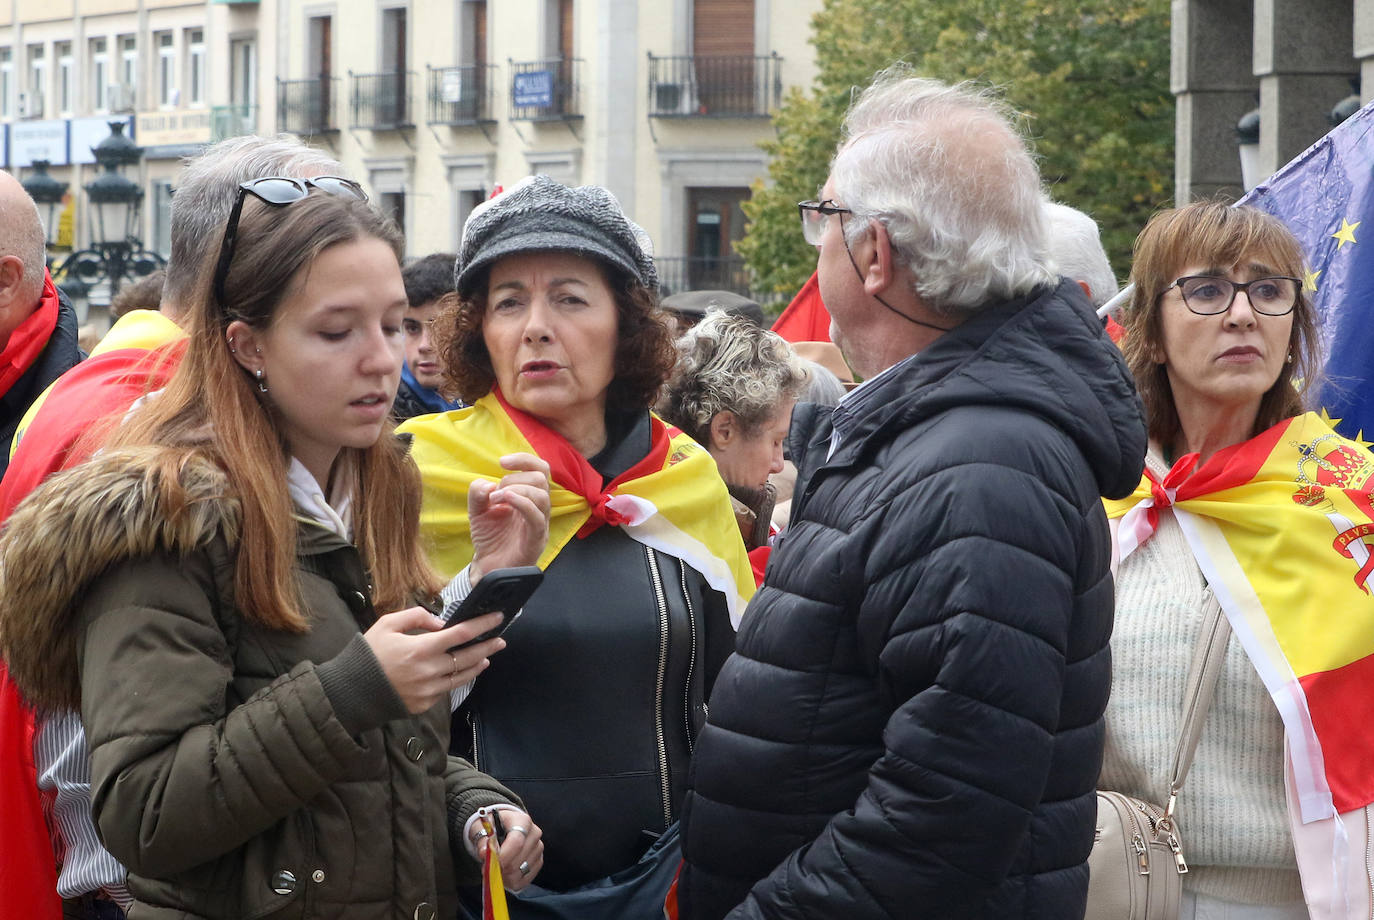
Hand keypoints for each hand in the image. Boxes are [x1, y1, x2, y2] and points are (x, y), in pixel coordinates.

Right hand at [362, 607, 505, 713]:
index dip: (482, 624)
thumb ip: (417, 617)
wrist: (352, 690)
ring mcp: (429, 690)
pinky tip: (462, 671)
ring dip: (478, 665)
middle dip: (488, 646)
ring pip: (463, 676)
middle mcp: (430, 671)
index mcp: (421, 648)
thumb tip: (441, 623)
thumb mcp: (388, 624)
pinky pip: (447, 689)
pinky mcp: (425, 703)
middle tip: (501, 639)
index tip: (497, 617)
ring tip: (487, 656)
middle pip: (469, 657)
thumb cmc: (370, 654)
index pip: (461, 634)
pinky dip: (457, 678)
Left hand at [469, 452, 550, 584]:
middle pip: (542, 478)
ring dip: (516, 489)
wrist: (488, 568)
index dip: (524, 460)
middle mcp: (538, 508)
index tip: (502, 462)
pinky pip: (537, 517)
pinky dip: (522, 503)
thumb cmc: (489, 539)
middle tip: (496, 493)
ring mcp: (539, 524)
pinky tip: (505, 499)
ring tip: (496, 499)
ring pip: (542, 495)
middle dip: (515, 478)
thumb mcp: (477, 511)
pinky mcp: (536, 539)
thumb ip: (478, 494)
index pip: (539, 470)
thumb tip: (487, 483)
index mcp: (529, 498)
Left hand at [470, 808, 543, 891]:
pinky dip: (510, 881)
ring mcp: (538, 849)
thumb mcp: (482, 827)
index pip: (517, 841)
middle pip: (519, 859)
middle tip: (487, 866)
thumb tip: (484, 852)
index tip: (490, 863)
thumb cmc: (492, 826)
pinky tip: (503, 873)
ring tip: (495, 867)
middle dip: (500, 867)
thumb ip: (482, 839)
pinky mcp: (538, 862)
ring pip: (520, 873)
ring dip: (504, 875)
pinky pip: (523, 881)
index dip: (503, 855)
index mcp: (522, 821)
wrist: (501, 828)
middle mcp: (534, 834)